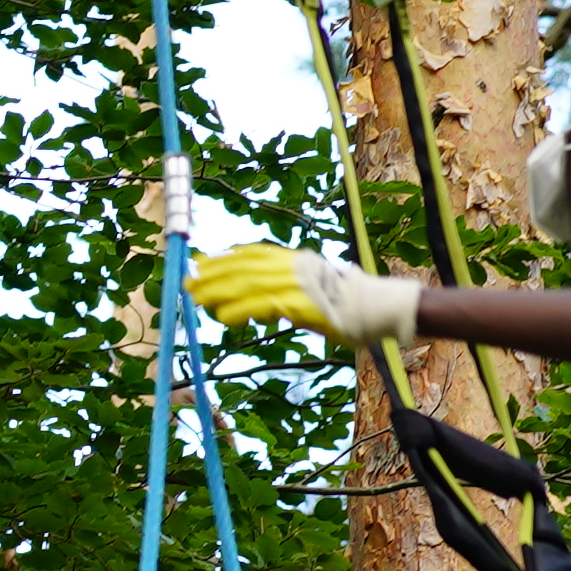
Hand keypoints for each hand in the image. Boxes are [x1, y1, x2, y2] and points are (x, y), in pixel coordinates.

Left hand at [188, 240, 417, 348]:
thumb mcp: (315, 287)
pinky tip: (224, 318)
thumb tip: (262, 301)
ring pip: (248, 284)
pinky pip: (264, 305)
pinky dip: (241, 310)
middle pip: (244, 267)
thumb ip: (288, 288)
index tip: (201, 264)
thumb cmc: (351, 303)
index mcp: (297, 259)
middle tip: (188, 284)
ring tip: (197, 301)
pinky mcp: (303, 305)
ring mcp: (299, 284)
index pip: (253, 253)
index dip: (224, 259)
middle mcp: (295, 266)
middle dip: (213, 275)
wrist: (382, 308)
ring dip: (219, 293)